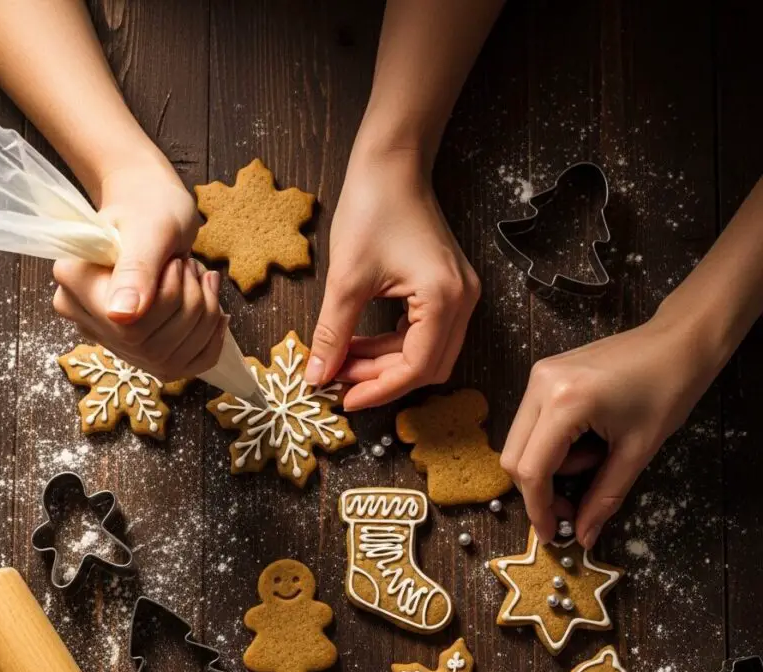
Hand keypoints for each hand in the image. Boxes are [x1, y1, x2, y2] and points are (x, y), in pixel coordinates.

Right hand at [52, 163, 226, 381]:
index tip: (174, 263)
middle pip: (152, 346)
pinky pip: (186, 367)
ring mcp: (115, 343)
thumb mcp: (149, 229)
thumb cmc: (150, 208)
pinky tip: (213, 307)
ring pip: (172, 359)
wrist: (155, 209)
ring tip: (197, 280)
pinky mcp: (143, 353)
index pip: (129, 325)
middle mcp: (87, 322)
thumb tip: (121, 316)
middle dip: (191, 304)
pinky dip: (210, 338)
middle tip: (190, 268)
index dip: (168, 297)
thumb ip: (136, 270)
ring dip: (203, 316)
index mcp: (73, 287)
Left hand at [305, 148, 479, 408]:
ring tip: (342, 362)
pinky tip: (359, 343)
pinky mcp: (448, 290)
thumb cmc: (372, 207)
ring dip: (385, 363)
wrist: (392, 164)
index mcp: (444, 298)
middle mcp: (462, 301)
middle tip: (339, 381)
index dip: (380, 389)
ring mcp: (460, 295)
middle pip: (428, 366)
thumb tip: (317, 376)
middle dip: (382, 378)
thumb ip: (333, 333)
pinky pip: (424, 334)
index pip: (418, 367)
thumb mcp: (346, 278)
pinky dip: (392, 345)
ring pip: (426, 353)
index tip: (345, 399)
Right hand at [500, 312, 722, 547]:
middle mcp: (541, 385)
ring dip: (550, 465)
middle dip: (540, 491)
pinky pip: (532, 424)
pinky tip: (587, 440)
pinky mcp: (544, 374)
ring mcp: (539, 376)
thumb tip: (583, 536)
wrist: (679, 341)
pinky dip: (552, 445)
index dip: (539, 509)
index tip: (553, 534)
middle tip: (573, 508)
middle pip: (514, 458)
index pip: (532, 470)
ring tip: (596, 457)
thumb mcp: (638, 452)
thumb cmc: (668, 389)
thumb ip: (604, 498)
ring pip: (521, 443)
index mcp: (566, 402)